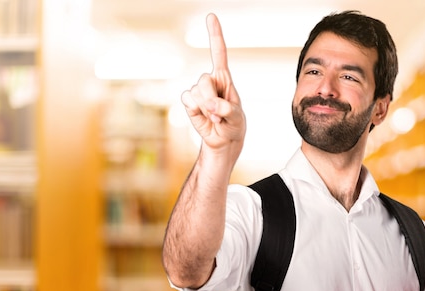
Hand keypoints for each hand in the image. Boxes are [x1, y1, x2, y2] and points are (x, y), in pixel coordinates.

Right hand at [181, 14, 245, 162]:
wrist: (223, 140)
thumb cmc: (234, 125)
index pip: (219, 53)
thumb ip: (227, 109)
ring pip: (196, 92)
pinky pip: (187, 100)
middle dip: (210, 98)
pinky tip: (204, 117)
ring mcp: (198, 91)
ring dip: (205, 109)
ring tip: (215, 118)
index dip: (214, 35)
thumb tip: (212, 105)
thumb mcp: (237, 118)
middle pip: (204, 80)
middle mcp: (210, 81)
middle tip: (219, 114)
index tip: (211, 17)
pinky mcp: (190, 102)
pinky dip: (196, 111)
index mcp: (224, 79)